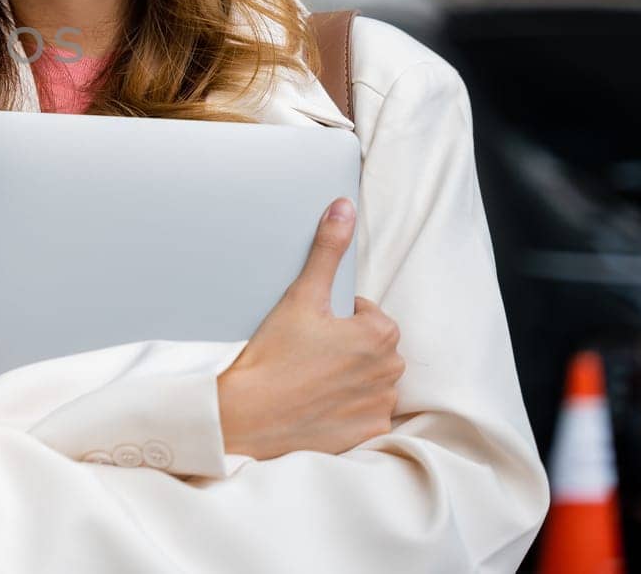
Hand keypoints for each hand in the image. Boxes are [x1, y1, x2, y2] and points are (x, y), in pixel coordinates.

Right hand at [216, 197, 404, 459]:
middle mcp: (391, 370)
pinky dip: (345, 409)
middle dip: (345, 347)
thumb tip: (344, 206)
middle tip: (305, 352)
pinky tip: (316, 405)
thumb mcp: (301, 295)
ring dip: (348, 378)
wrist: (248, 415)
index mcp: (380, 333)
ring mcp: (380, 405)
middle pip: (370, 348)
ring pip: (368, 380)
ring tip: (308, 379)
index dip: (335, 317)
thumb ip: (327, 249)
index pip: (365, 314)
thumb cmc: (274, 354)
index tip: (309, 329)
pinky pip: (364, 414)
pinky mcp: (368, 433)